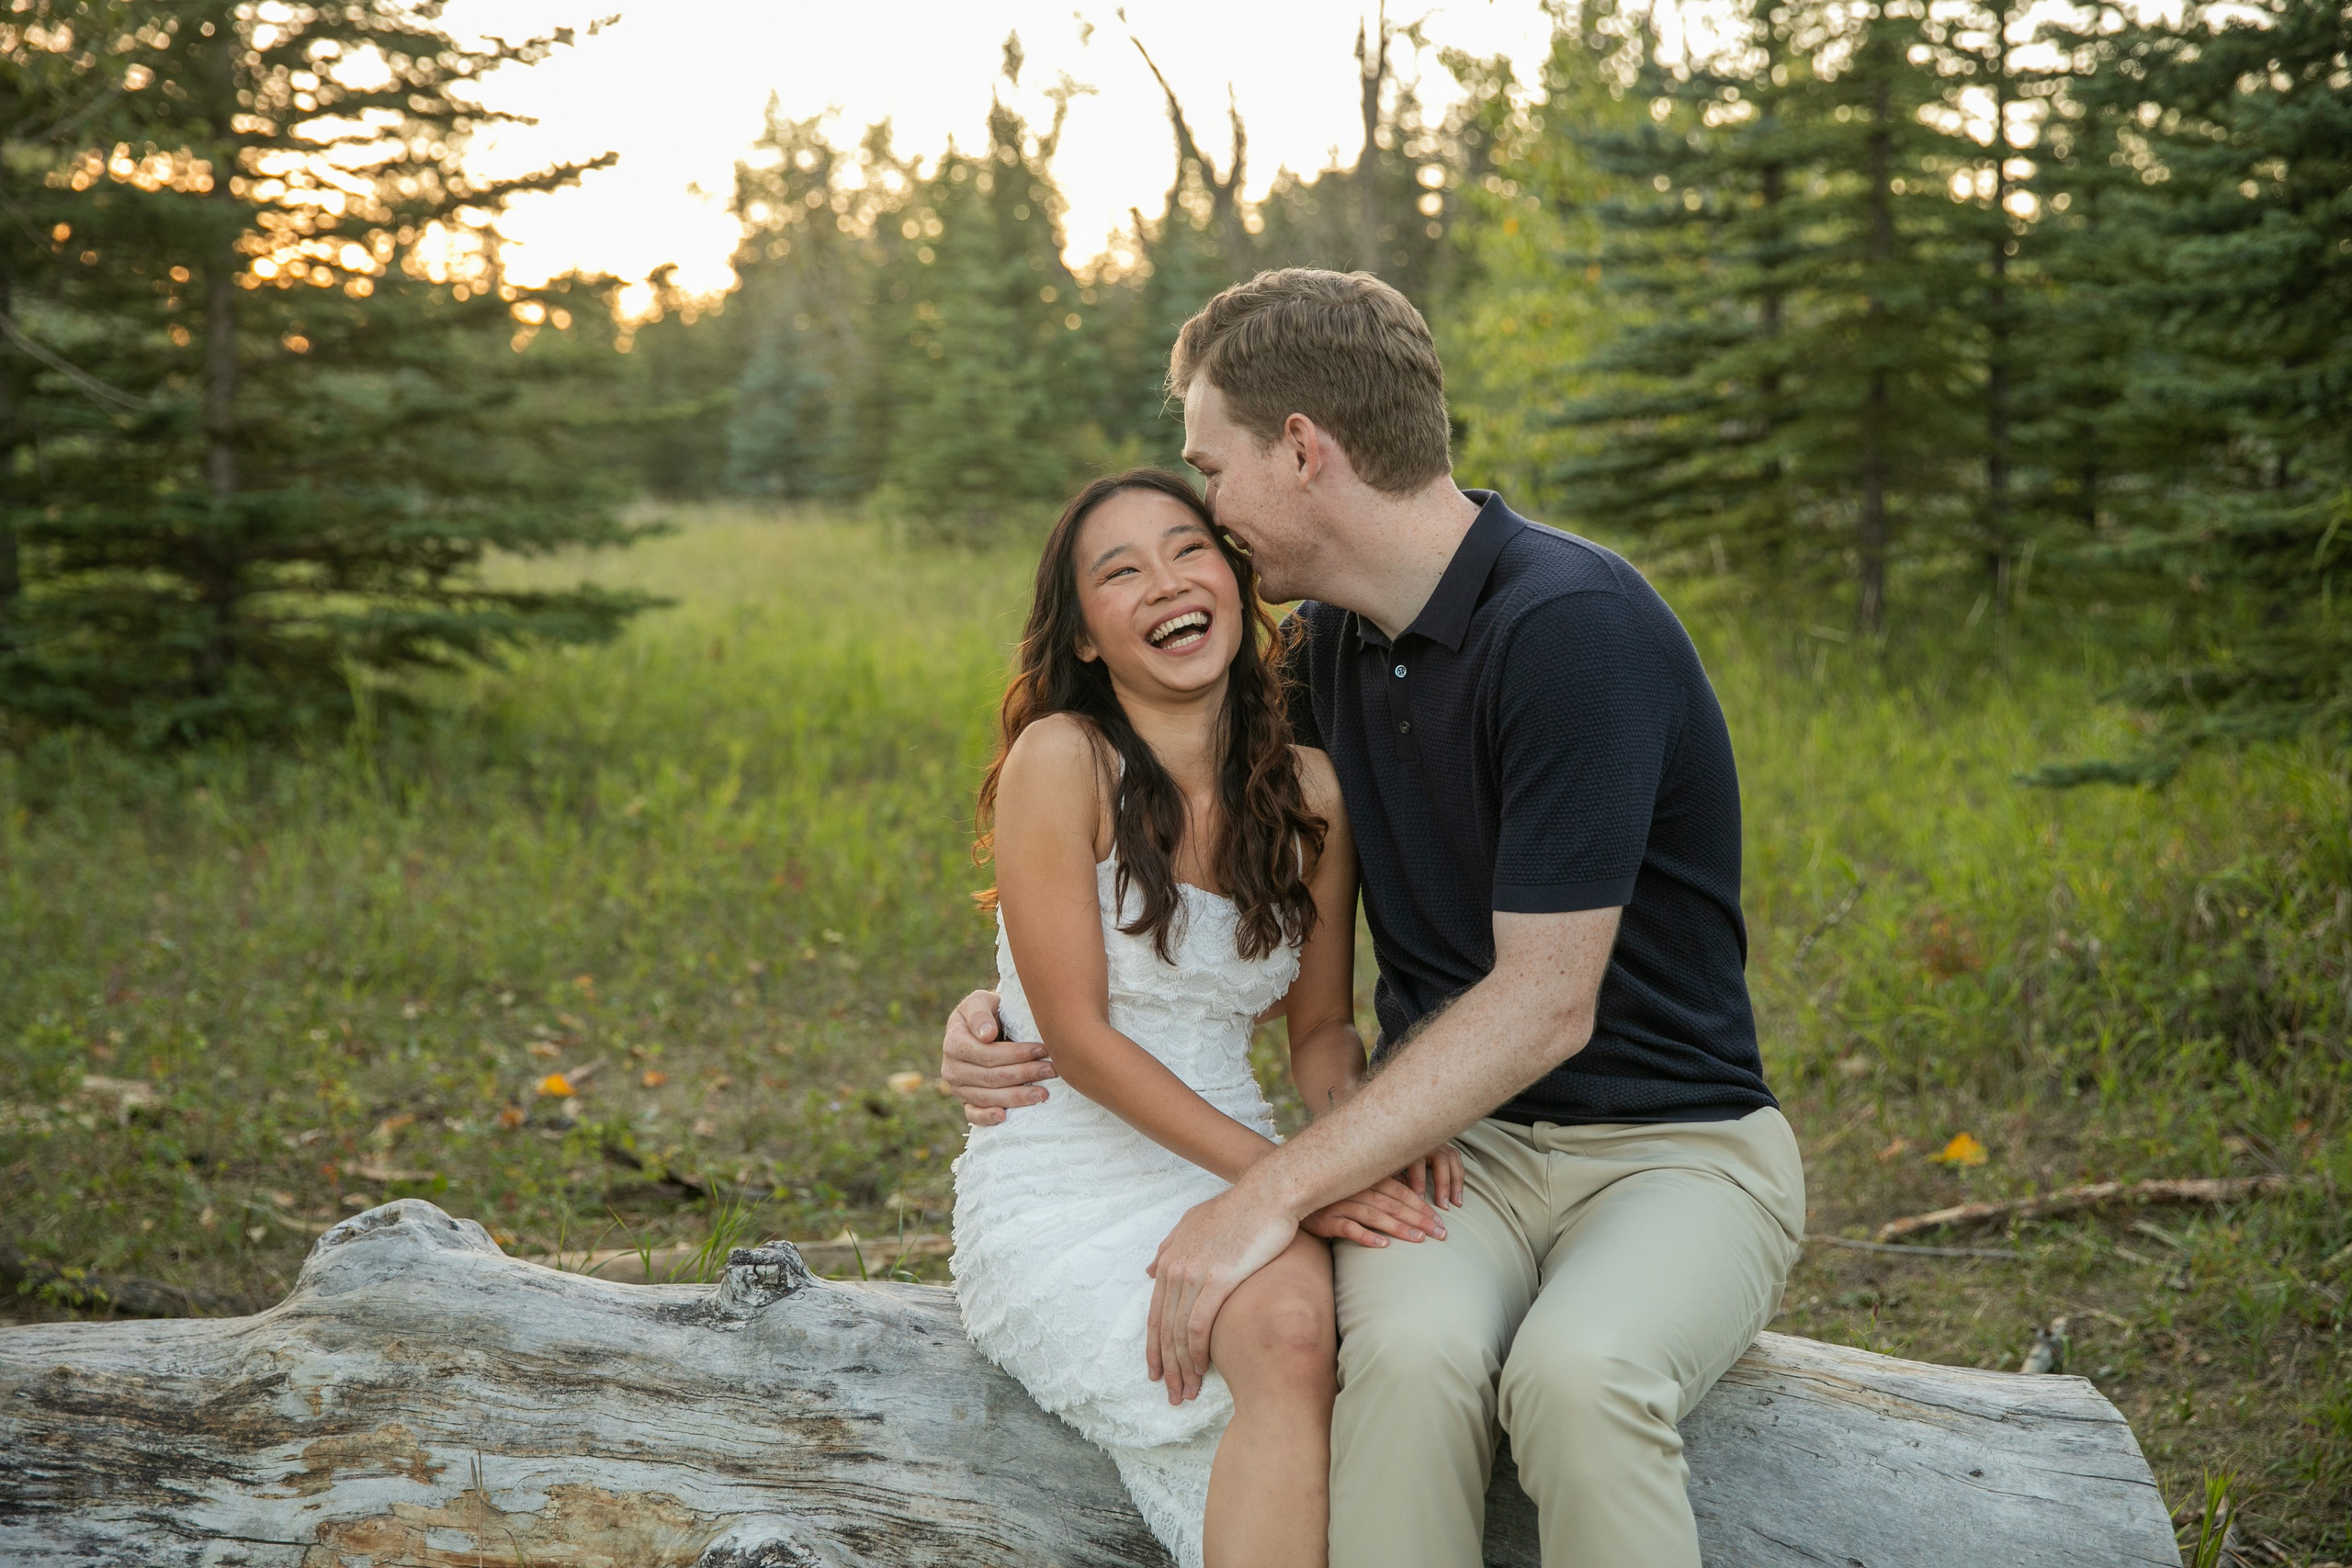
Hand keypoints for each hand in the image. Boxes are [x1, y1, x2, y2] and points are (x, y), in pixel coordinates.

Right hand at [940, 989, 1056, 1125]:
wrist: (986, 1028)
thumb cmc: (987, 1012)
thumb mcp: (981, 1001)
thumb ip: (980, 1013)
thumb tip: (985, 1035)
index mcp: (953, 1042)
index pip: (987, 1054)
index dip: (1016, 1054)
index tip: (1042, 1049)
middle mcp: (951, 1067)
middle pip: (990, 1077)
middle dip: (1024, 1074)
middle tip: (1051, 1071)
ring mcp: (957, 1087)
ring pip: (987, 1097)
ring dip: (1017, 1097)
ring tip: (1043, 1094)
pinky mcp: (966, 1102)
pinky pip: (973, 1115)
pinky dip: (987, 1118)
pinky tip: (1005, 1117)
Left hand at [1145, 1188, 1297, 1404]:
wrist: (1267, 1195)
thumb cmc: (1238, 1210)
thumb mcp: (1193, 1223)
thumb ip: (1169, 1247)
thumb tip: (1150, 1270)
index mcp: (1169, 1258)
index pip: (1155, 1315)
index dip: (1155, 1348)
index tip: (1157, 1373)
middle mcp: (1175, 1268)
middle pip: (1164, 1330)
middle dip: (1167, 1367)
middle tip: (1172, 1395)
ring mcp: (1195, 1274)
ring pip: (1180, 1334)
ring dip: (1183, 1367)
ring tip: (1188, 1391)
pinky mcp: (1219, 1280)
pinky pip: (1200, 1326)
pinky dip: (1198, 1353)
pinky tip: (1203, 1369)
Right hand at [1300, 1171, 1449, 1248]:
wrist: (1291, 1195)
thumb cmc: (1331, 1194)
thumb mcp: (1356, 1187)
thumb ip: (1379, 1191)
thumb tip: (1411, 1201)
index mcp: (1366, 1179)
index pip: (1400, 1191)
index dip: (1421, 1205)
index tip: (1441, 1220)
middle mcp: (1356, 1190)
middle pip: (1393, 1204)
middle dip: (1419, 1219)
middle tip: (1441, 1233)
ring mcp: (1340, 1205)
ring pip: (1374, 1215)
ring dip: (1398, 1227)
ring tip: (1419, 1239)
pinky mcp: (1326, 1221)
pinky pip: (1348, 1228)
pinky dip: (1366, 1236)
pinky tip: (1382, 1245)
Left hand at [1399, 1142, 1466, 1211]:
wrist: (1402, 1137)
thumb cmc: (1395, 1154)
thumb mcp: (1390, 1163)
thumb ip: (1393, 1175)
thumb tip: (1398, 1191)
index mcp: (1412, 1147)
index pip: (1418, 1165)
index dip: (1419, 1183)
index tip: (1421, 1200)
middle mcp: (1429, 1145)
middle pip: (1441, 1162)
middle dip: (1443, 1185)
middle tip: (1443, 1205)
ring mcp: (1441, 1146)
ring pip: (1452, 1162)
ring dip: (1456, 1184)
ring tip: (1457, 1203)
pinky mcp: (1448, 1150)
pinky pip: (1458, 1163)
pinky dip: (1459, 1178)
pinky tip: (1459, 1192)